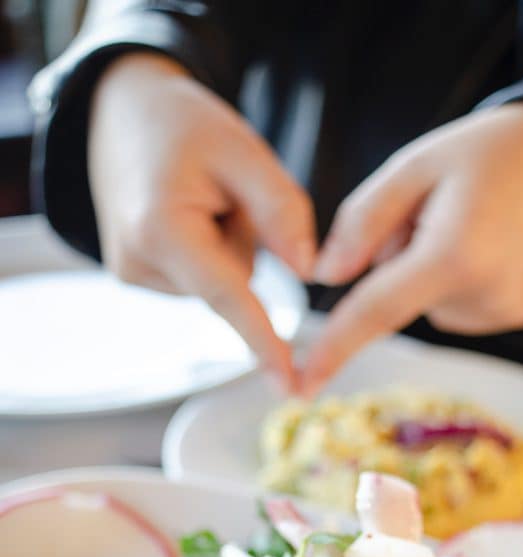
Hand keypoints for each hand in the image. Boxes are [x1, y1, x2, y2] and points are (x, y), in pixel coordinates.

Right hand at [88, 53, 315, 385]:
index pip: (227, 295)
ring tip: (195, 197)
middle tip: (217, 188)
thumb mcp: (243, 149)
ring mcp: (133, 276)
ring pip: (220, 285)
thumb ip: (283, 209)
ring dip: (226, 245)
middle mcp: (138, 263)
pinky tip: (183, 214)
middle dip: (244, 241)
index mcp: (161, 228)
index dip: (263, 341)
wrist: (119, 114)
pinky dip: (208, 252)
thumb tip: (309, 272)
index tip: (289, 384)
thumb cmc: (183, 125)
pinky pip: (203, 281)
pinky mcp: (137, 280)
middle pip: (234, 283)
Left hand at [301, 103, 522, 392]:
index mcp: (454, 254)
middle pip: (397, 297)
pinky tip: (485, 243)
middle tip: (437, 208)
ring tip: (468, 222)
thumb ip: (363, 222)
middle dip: (396, 258)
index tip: (302, 383)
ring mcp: (503, 312)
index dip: (334, 347)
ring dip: (425, 269)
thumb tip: (325, 277)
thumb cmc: (487, 151)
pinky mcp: (514, 317)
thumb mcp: (414, 164)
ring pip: (424, 304)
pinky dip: (452, 280)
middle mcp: (482, 295)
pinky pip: (452, 307)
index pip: (376, 310)